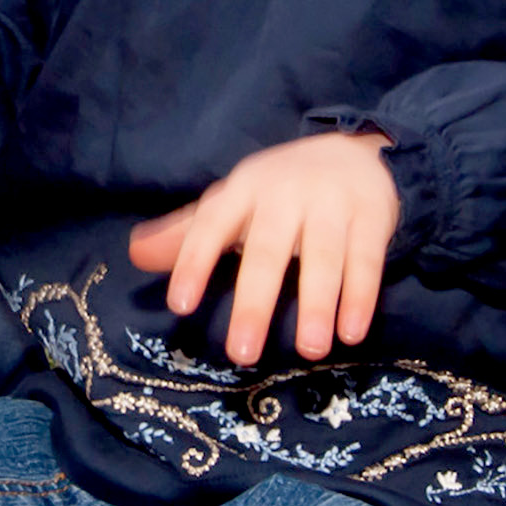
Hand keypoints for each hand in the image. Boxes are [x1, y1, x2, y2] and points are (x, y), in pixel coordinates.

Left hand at [128, 131, 397, 366]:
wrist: (354, 153)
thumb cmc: (280, 190)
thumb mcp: (233, 202)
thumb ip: (187, 232)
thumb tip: (133, 254)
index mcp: (243, 190)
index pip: (211, 225)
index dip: (193, 261)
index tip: (180, 305)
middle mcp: (285, 195)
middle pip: (267, 250)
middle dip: (254, 302)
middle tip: (241, 352)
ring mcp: (331, 205)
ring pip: (324, 257)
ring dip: (317, 304)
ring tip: (309, 350)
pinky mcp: (372, 218)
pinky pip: (367, 260)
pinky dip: (360, 297)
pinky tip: (351, 334)